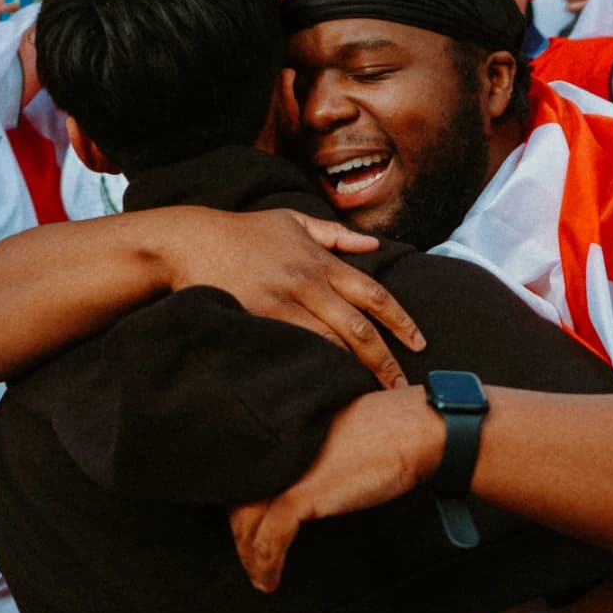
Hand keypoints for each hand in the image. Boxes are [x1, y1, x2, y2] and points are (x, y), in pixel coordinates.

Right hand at [167, 208, 424, 388]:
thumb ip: (335, 234)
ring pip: (331, 341)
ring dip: (354, 368)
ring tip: (372, 391)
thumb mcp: (292, 221)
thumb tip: (373, 245)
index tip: (419, 343)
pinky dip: (317, 364)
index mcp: (321, 261)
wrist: (192, 242)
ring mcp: (284, 302)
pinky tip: (330, 382)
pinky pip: (296, 346)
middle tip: (402, 386)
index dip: (401, 321)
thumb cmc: (243, 232)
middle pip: (360, 327)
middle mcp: (308, 282)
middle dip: (385, 359)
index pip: (374, 294)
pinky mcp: (260, 318)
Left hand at [229, 386, 440, 590]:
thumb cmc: (389, 428)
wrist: (415, 430)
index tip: (245, 522)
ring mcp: (287, 470)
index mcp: (283, 427)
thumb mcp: (337, 434)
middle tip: (249, 553)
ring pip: (247, 518)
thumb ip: (311, 450)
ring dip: (248, 552)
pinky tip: (269, 578)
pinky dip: (265, 562)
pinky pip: (270, 536)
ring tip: (257, 574)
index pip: (246, 468)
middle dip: (240, 530)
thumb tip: (302, 476)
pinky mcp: (303, 493)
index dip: (240, 497)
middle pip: (238, 494)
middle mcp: (277, 446)